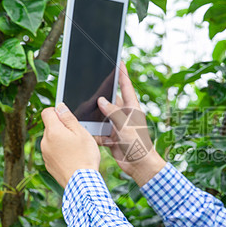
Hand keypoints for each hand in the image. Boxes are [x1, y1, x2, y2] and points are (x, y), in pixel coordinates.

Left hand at [40, 103, 100, 188]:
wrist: (82, 183)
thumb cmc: (84, 156)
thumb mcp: (81, 133)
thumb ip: (68, 118)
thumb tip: (60, 107)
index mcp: (52, 131)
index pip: (47, 112)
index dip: (57, 112)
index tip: (67, 118)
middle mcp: (44, 142)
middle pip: (50, 127)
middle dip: (61, 128)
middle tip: (76, 136)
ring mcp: (45, 154)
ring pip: (51, 140)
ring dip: (60, 140)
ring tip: (75, 149)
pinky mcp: (48, 164)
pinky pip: (52, 152)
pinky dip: (60, 152)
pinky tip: (71, 158)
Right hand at [95, 62, 165, 186]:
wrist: (139, 165)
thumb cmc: (138, 143)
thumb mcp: (126, 124)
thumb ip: (113, 111)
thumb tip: (101, 100)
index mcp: (132, 108)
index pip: (126, 86)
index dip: (122, 73)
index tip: (119, 61)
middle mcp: (124, 115)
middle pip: (110, 101)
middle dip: (101, 97)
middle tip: (90, 87)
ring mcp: (117, 126)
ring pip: (101, 117)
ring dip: (96, 118)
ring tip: (86, 114)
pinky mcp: (111, 137)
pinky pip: (99, 132)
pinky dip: (96, 135)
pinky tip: (98, 138)